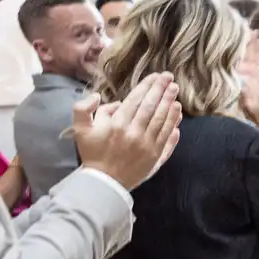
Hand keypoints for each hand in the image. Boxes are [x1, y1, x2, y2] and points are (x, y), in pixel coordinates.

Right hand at [72, 74, 182, 189]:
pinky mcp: (156, 157)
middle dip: (162, 90)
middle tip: (170, 78)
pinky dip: (174, 124)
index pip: (136, 100)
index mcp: (118, 124)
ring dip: (170, 104)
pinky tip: (177, 113)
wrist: (104, 182)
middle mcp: (135, 133)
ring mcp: (148, 146)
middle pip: (152, 107)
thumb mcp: (80, 129)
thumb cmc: (92, 153)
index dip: (147, 86)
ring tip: (175, 91)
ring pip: (163, 121)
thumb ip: (83, 108)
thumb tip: (97, 95)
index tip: (156, 76)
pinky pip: (168, 137)